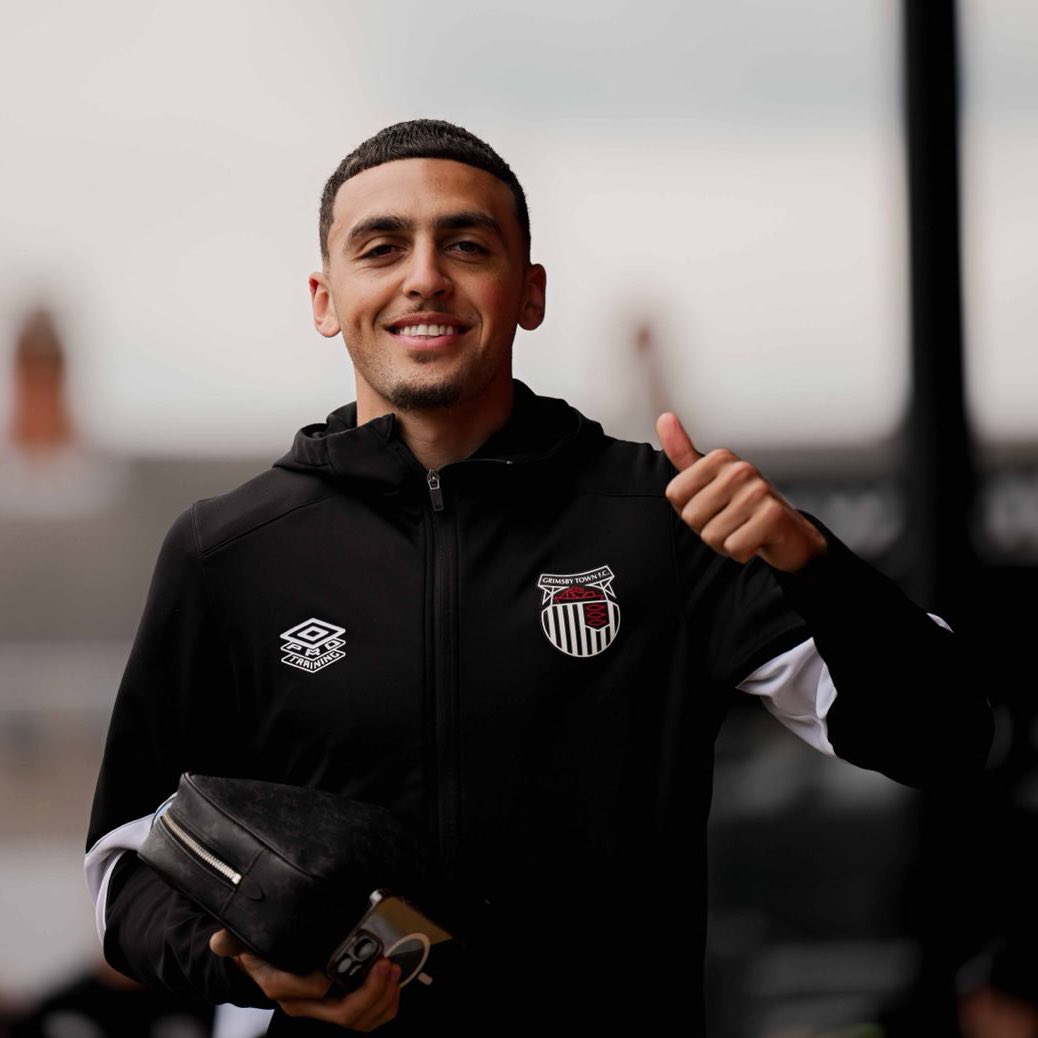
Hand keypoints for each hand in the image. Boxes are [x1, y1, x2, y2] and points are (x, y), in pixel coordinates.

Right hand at [210, 929, 400, 1030]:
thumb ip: (232, 940)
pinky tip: (393, 983)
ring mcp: (323, 1010)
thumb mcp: (242, 942)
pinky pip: (367, 1019)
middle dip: (370, 992)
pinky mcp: (340, 1008)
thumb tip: (219, 940)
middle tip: (385, 963)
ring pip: (359, 1021)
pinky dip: (385, 1005)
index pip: (307, 990)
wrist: (260, 968)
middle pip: (343, 1014)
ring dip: (383, 998)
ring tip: (393, 968)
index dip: (325, 982)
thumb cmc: (257, 951)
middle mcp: (304, 1005)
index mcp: (281, 987)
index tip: (338, 962)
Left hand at [657, 412, 825, 572]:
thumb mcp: (707, 481)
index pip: (675, 494)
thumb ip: (682, 453)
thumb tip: (664, 418)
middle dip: (706, 528)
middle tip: (730, 521)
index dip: (689, 509)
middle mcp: (740, 469)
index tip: (712, 506)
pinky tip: (755, 540)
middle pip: (691, 516)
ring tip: (743, 530)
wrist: (788, 534)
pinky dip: (741, 552)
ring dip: (724, 543)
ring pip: (712, 535)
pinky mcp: (772, 515)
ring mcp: (758, 490)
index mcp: (720, 458)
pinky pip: (734, 547)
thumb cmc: (744, 509)